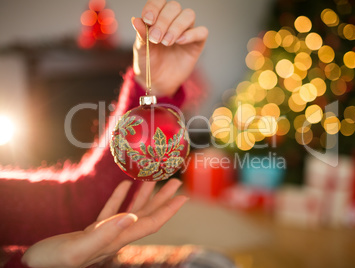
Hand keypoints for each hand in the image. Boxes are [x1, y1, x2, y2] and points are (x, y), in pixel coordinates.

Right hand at [22, 179, 186, 267]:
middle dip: (162, 198)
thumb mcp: (78, 249)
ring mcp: (104, 233)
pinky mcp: (91, 231)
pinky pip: (111, 210)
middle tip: (174, 181)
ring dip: (143, 194)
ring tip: (152, 177)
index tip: (182, 196)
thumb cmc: (53, 262)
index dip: (168, 210)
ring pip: (130, 210)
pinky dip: (120, 197)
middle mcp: (115, 236)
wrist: (33, 267)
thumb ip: (105, 233)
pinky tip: (124, 185)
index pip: (150, 223)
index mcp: (116, 239)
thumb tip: (131, 216)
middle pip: (146, 214)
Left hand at [132, 0, 207, 96]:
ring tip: (166, 42)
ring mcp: (186, 31)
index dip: (154, 8)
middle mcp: (173, 21)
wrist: (157, 82)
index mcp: (157, 18)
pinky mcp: (197, 43)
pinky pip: (202, 31)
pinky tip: (180, 42)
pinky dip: (192, 34)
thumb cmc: (148, 63)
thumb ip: (141, 35)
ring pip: (188, 15)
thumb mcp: (141, 50)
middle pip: (174, 7)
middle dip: (164, 21)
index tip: (148, 20)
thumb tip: (136, 20)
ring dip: (176, 26)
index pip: (158, 2)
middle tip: (156, 38)